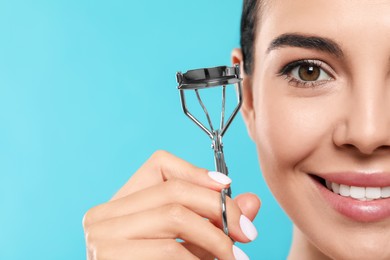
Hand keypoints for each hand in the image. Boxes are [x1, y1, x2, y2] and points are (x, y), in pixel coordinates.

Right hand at [83, 150, 260, 258]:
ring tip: (234, 257)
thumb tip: (253, 202)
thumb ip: (213, 222)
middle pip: (173, 192)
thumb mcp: (184, 242)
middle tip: (247, 232)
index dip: (197, 172)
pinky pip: (169, 250)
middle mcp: (102, 215)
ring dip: (215, 239)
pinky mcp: (108, 258)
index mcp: (119, 203)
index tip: (228, 188)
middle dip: (218, 208)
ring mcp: (101, 236)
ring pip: (174, 217)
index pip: (159, 164)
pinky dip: (198, 259)